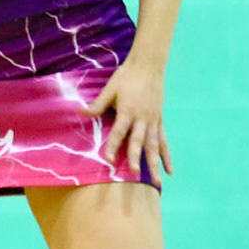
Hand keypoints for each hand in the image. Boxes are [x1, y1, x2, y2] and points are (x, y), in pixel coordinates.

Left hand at [90, 60, 171, 181]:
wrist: (148, 66)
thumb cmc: (127, 77)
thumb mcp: (110, 89)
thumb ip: (97, 104)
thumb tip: (79, 112)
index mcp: (128, 111)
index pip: (119, 132)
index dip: (113, 146)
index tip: (108, 160)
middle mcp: (142, 119)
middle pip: (139, 142)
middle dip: (136, 158)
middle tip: (134, 174)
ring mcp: (153, 121)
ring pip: (154, 146)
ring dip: (155, 164)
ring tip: (157, 182)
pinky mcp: (159, 121)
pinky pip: (163, 141)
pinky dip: (166, 156)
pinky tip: (169, 170)